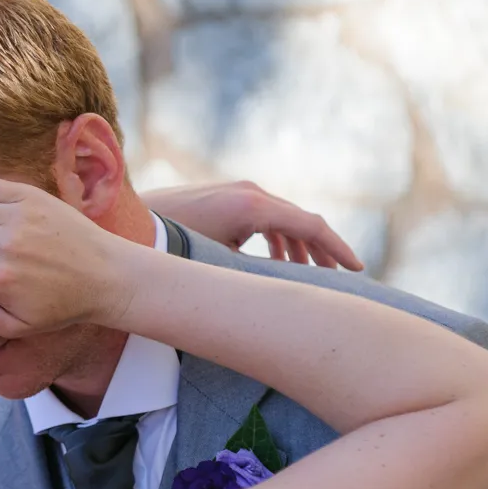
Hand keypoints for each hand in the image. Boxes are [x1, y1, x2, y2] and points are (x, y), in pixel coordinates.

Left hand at [141, 181, 362, 270]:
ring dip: (298, 248)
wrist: (129, 224)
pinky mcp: (224, 199)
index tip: (358, 271)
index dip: (338, 249)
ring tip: (311, 277)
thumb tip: (285, 296)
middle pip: (300, 221)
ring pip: (282, 220)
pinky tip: (279, 262)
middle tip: (341, 282)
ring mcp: (236, 192)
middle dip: (322, 252)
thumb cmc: (172, 247)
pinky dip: (276, 239)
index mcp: (253, 205)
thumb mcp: (220, 265)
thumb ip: (257, 273)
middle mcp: (249, 192)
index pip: (311, 225)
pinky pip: (263, 218)